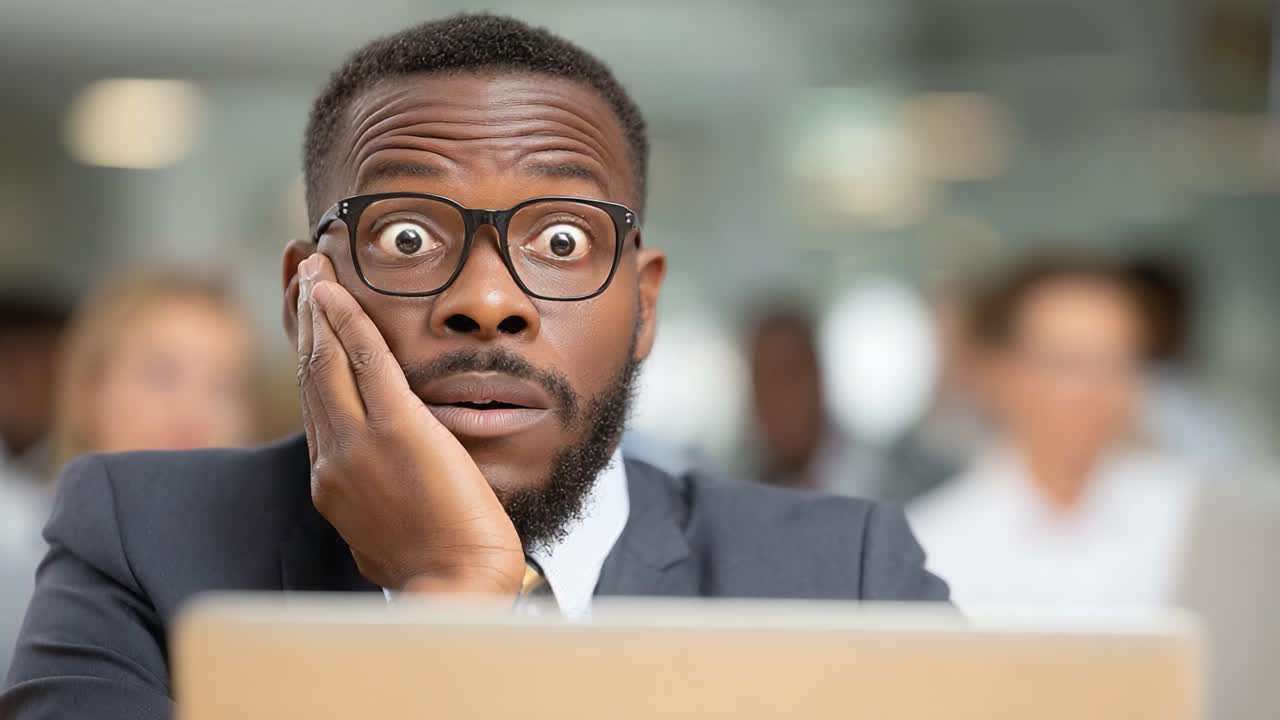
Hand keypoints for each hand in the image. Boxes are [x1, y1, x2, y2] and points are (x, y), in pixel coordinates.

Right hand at [295, 254, 524, 595]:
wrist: (453, 587)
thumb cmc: (436, 567)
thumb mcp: (386, 530)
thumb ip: (374, 496)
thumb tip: (382, 482)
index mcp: (333, 482)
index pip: (314, 404)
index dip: (305, 356)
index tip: (303, 321)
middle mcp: (332, 458)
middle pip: (310, 374)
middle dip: (303, 318)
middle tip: (300, 272)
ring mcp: (357, 442)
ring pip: (326, 362)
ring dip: (317, 309)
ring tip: (312, 268)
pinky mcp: (395, 429)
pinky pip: (366, 361)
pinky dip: (347, 321)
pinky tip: (336, 291)